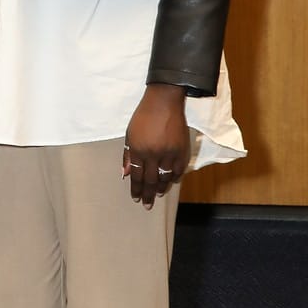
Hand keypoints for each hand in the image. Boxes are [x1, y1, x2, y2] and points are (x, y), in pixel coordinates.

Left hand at [123, 84, 190, 207]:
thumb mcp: (130, 134)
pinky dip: (174, 178)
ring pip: (165, 178)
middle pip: (150, 180)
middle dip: (148, 194)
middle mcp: (153, 154)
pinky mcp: (182, 150)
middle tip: (147, 205)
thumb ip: (128, 155)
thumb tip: (126, 173)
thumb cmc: (143, 116)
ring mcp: (168, 153)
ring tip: (157, 195)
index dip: (136, 189)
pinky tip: (170, 182)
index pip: (137, 176)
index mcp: (138, 150)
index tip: (136, 198)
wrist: (164, 102)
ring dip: (161, 188)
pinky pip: (178, 170)